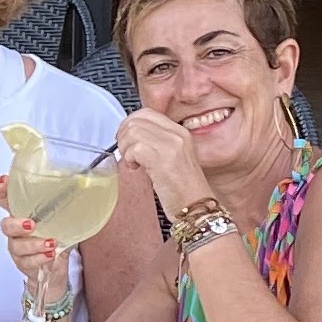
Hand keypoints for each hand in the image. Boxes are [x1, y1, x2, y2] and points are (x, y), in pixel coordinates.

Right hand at [0, 187, 72, 319]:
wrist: (55, 268)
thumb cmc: (56, 238)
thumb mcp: (62, 218)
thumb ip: (66, 205)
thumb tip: (85, 187)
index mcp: (22, 212)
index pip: (2, 197)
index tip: (4, 182)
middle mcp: (16, 229)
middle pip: (5, 224)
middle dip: (16, 224)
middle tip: (31, 224)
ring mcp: (18, 247)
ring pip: (16, 245)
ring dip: (33, 244)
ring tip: (51, 243)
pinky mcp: (24, 263)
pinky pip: (27, 262)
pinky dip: (39, 258)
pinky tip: (50, 255)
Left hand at [111, 106, 219, 224]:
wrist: (197, 209)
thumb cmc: (183, 189)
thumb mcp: (173, 157)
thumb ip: (157, 143)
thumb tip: (130, 135)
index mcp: (180, 132)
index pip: (146, 112)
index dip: (130, 123)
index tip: (127, 139)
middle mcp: (177, 135)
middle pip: (136, 120)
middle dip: (123, 136)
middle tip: (127, 152)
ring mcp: (171, 146)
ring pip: (132, 132)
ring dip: (125, 148)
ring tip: (133, 162)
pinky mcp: (163, 160)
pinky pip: (134, 148)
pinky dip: (129, 158)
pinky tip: (136, 169)